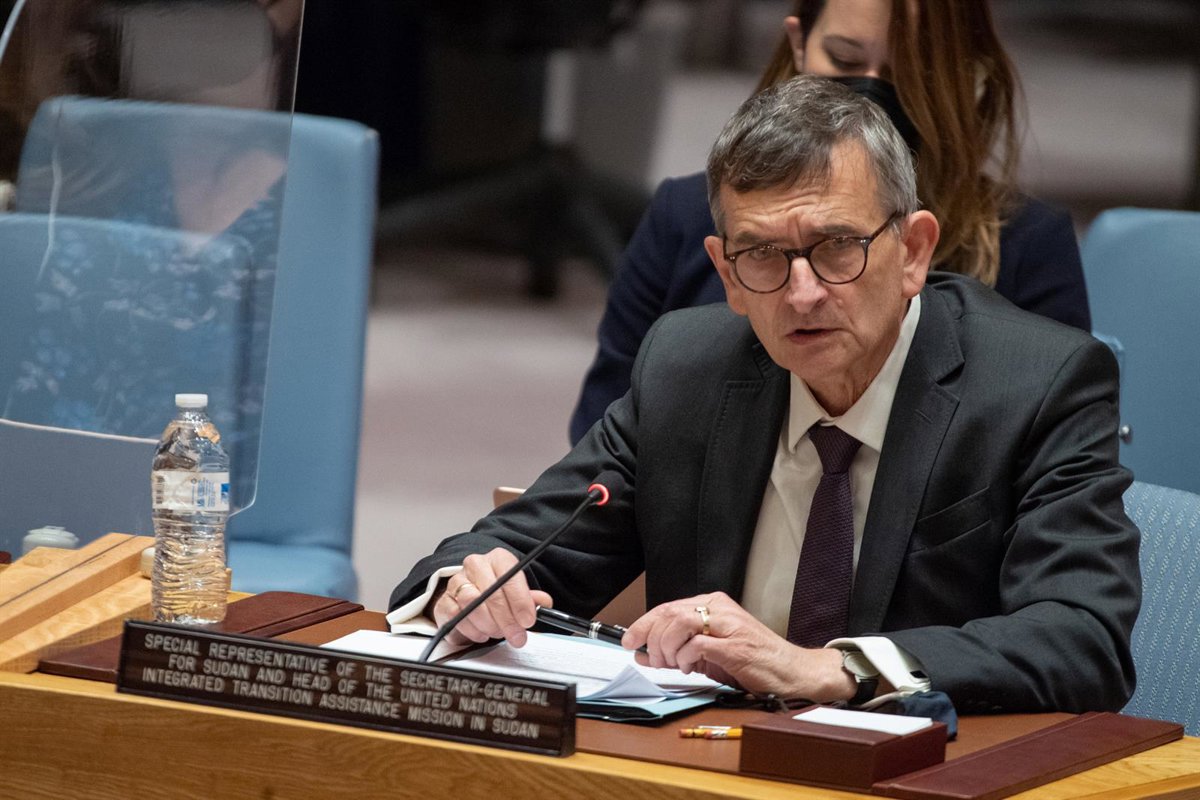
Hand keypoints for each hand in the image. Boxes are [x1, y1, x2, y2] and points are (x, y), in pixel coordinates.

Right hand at [432, 548, 552, 647]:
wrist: (472, 592)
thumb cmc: (499, 592)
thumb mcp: (519, 591)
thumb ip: (531, 598)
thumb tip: (543, 602)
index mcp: (498, 559)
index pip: (509, 577)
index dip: (520, 602)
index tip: (527, 620)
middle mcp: (476, 565)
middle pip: (490, 593)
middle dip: (506, 620)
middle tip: (516, 636)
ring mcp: (457, 582)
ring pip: (471, 604)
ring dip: (488, 624)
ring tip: (498, 632)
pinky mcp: (444, 600)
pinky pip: (456, 617)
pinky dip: (471, 630)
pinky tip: (482, 633)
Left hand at [622, 592, 853, 701]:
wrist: (794, 671)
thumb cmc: (753, 662)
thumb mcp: (710, 653)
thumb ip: (679, 650)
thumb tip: (644, 653)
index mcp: (714, 605)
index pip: (667, 607)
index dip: (643, 624)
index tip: (629, 640)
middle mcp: (720, 609)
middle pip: (669, 613)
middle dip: (652, 639)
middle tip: (654, 661)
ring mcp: (729, 625)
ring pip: (680, 624)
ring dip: (668, 649)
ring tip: (674, 665)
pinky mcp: (736, 646)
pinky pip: (698, 645)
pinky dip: (687, 658)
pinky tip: (692, 668)